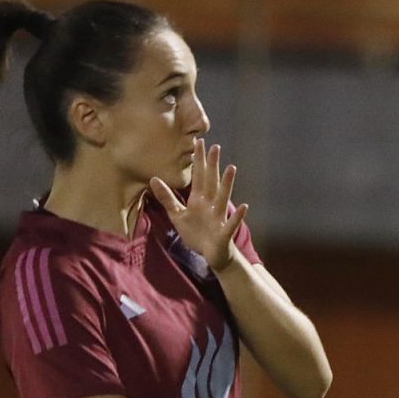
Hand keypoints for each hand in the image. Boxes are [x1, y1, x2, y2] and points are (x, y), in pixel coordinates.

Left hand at [149, 140, 249, 272]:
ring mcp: (219, 217)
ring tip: (231, 168)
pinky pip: (231, 223)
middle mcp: (210, 205)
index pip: (198, 176)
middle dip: (213, 165)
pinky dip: (238, 216)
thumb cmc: (196, 234)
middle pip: (211, 182)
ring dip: (227, 184)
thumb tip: (154, 179)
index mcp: (198, 200)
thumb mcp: (177, 215)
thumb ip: (167, 198)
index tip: (198, 143)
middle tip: (215, 146)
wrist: (211, 254)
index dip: (198, 161)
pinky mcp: (224, 231)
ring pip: (223, 198)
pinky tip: (244, 207)